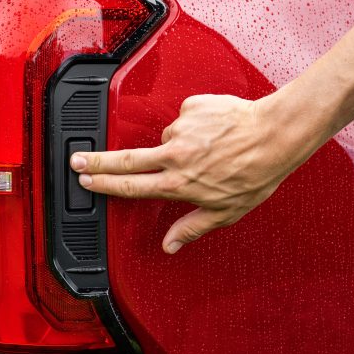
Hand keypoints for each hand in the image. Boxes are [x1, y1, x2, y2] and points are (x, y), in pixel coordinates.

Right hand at [69, 93, 320, 253]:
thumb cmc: (257, 174)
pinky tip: (215, 130)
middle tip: (76, 159)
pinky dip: (196, 123)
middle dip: (96, 161)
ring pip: (168, 137)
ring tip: (210, 148)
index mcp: (178, 183)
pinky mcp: (191, 108)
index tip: (87, 181)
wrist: (276, 134)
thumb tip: (169, 245)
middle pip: (124, 159)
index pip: (130, 186)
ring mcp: (182, 130)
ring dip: (181, 142)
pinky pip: (186, 116)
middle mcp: (175, 156)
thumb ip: (192, 227)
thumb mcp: (226, 212)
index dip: (104, 184)